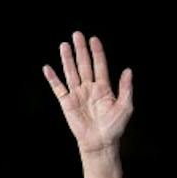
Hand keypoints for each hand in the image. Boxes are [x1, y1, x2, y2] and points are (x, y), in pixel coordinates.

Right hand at [42, 33, 133, 158]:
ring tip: (64, 45)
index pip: (99, 65)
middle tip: (77, 34)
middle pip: (84, 65)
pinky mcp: (67, 103)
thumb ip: (126, 88)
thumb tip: (128, 70)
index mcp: (103, 87)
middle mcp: (89, 88)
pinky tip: (48, 68)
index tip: (94, 39)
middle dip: (80, 50)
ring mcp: (77, 94)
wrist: (100, 143)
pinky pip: (58, 88)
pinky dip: (53, 79)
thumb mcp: (125, 107)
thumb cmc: (114, 127)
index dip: (97, 52)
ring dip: (67, 59)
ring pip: (71, 72)